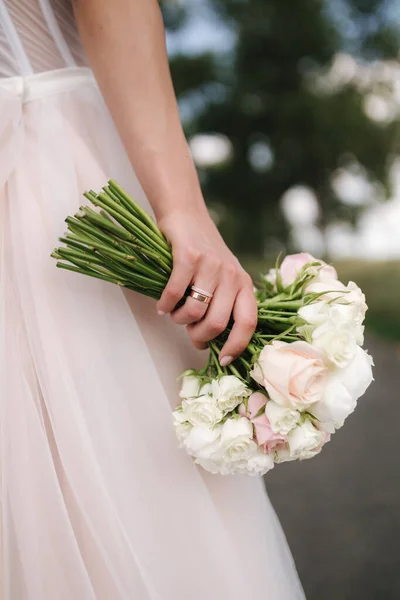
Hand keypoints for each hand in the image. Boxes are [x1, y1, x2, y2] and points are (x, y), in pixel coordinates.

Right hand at [156, 208, 256, 365]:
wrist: (187, 214)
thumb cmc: (204, 253)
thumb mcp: (223, 278)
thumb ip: (220, 306)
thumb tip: (206, 342)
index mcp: (244, 284)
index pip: (248, 323)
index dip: (236, 346)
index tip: (222, 360)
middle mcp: (232, 275)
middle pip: (216, 324)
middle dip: (198, 336)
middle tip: (188, 331)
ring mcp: (211, 265)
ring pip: (195, 311)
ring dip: (179, 319)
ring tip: (174, 313)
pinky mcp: (189, 256)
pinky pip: (175, 293)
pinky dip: (165, 304)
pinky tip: (162, 305)